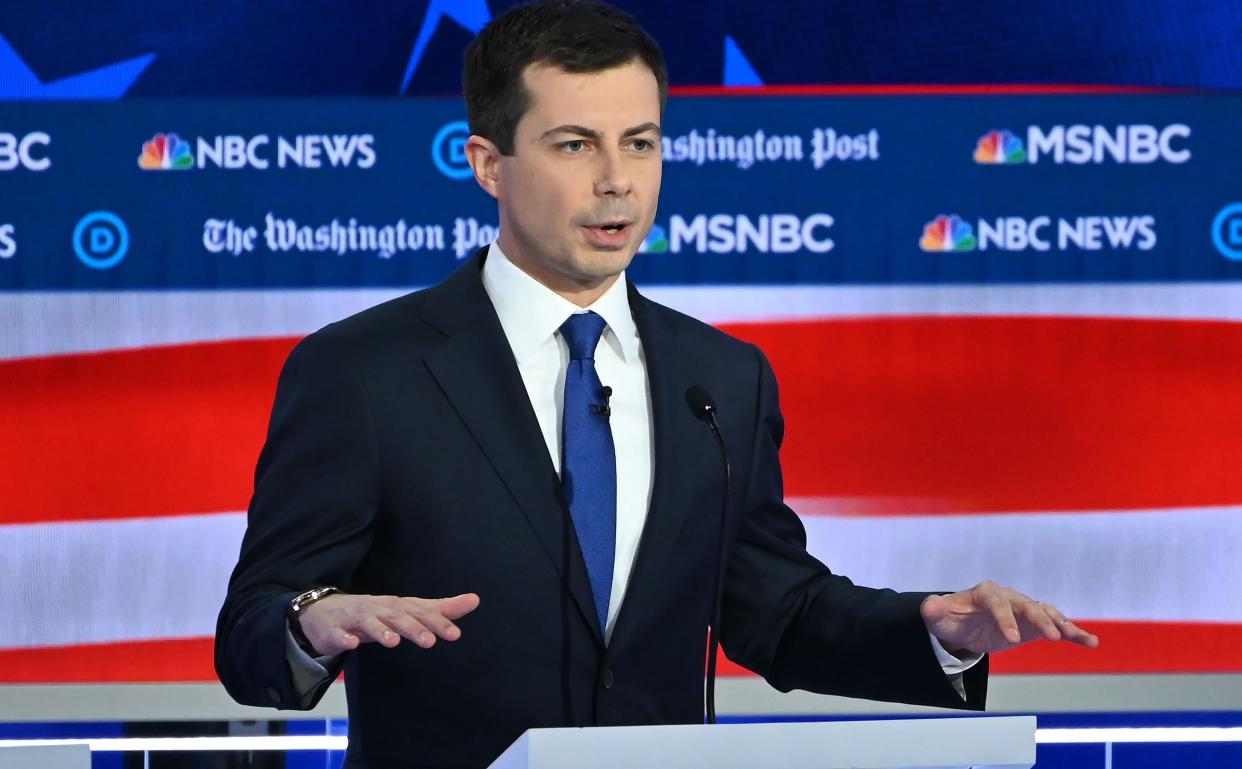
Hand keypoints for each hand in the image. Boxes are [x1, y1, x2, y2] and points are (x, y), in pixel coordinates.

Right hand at [297, 592, 480, 655]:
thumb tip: (475, 600)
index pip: (420, 612)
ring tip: (393, 642)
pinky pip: (338, 634)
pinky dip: (345, 638)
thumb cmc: (374, 613)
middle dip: (413, 628)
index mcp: (398, 607)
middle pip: (397, 617)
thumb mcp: (409, 610)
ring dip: (381, 631)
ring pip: (369, 623)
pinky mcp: (334, 630)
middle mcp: (379, 609)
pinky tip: (352, 645)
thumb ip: (440, 609)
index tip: (455, 635)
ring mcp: (355, 618)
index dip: (437, 622)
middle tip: (430, 641)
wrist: (324, 612)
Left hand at [920, 581, 1098, 655]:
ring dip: (1062, 624)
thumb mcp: (939, 616)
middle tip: (1051, 637)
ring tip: (1079, 637)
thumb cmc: (951, 618)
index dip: (1005, 619)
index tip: (1012, 639)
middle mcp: (1009, 597)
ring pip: (1047, 613)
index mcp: (986, 593)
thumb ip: (934, 610)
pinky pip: (1056, 627)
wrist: (963, 624)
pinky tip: (1090, 642)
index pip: (997, 602)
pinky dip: (1073, 633)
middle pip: (1027, 605)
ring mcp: (1025, 610)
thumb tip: (929, 606)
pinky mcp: (1034, 624)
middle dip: (1039, 620)